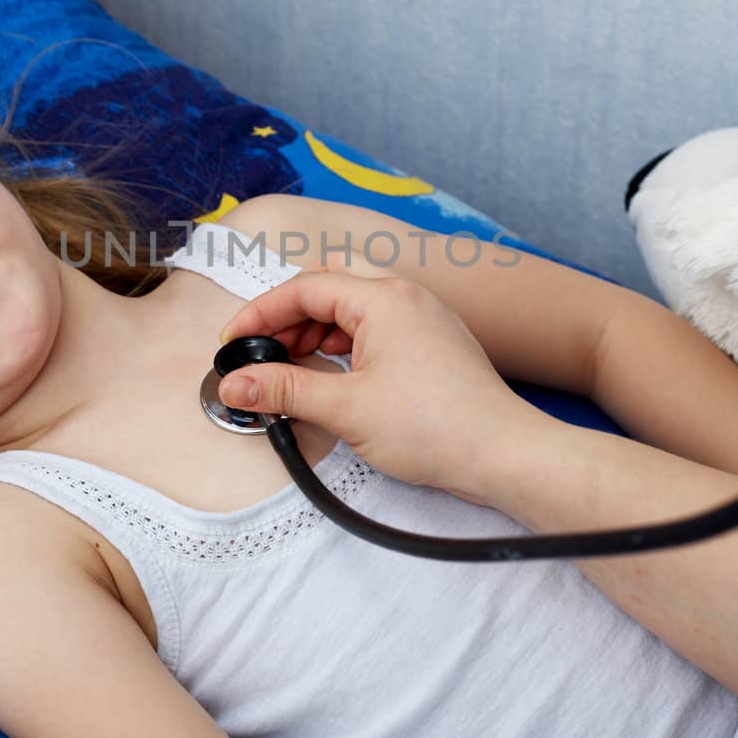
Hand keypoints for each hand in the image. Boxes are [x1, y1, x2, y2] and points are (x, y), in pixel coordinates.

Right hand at [217, 270, 526, 502]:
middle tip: (264, 351)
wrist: (502, 454)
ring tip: (295, 367)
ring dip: (317, 328)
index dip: (261, 313)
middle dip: (289, 315)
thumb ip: (284, 389)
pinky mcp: (432, 341)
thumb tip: (236, 384)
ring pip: (353, 303)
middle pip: (329, 283)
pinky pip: (377, 324)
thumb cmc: (437, 428)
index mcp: (383, 298)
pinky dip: (346, 341)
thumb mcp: (345, 409)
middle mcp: (405, 295)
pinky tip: (334, 375)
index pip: (304, 287)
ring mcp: (423, 316)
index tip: (234, 342)